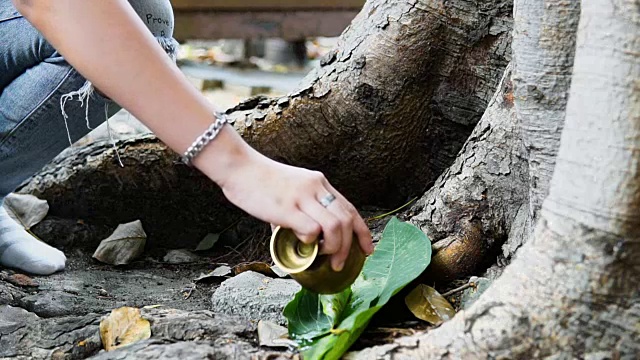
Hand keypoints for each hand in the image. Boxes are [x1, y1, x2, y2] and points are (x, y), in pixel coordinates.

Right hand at [215, 150, 373, 270]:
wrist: (238, 167)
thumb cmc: (258, 181)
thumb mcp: (290, 189)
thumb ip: (300, 209)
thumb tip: (303, 236)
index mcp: (318, 183)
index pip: (350, 209)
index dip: (362, 232)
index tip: (367, 249)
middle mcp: (315, 187)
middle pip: (347, 220)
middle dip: (348, 247)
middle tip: (339, 263)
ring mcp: (302, 197)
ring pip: (335, 226)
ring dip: (332, 247)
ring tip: (321, 256)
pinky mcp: (286, 207)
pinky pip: (310, 229)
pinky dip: (309, 242)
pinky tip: (298, 242)